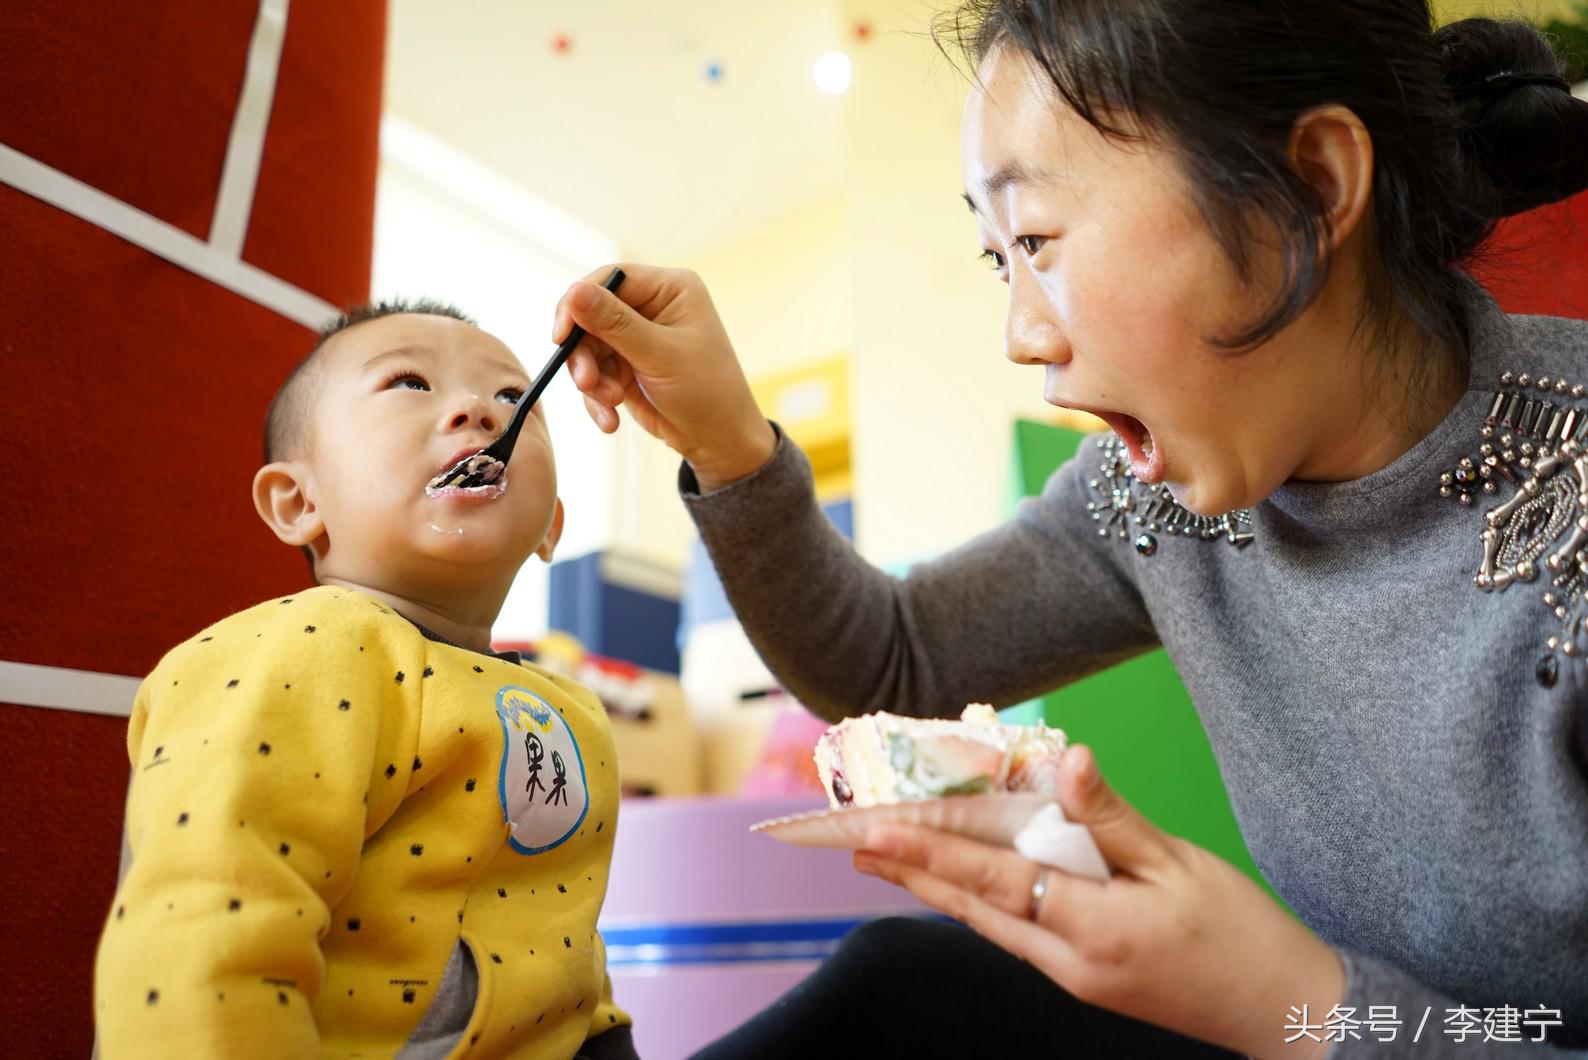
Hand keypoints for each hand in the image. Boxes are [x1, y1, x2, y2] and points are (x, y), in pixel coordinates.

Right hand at [552, 264, 776, 490]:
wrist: (720, 441)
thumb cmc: (708, 392)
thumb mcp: (661, 355)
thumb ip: (615, 324)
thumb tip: (574, 292)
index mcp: (670, 288)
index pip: (610, 279)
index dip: (579, 302)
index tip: (561, 335)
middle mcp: (651, 307)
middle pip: (591, 315)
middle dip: (585, 353)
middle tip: (586, 382)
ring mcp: (637, 337)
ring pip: (588, 348)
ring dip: (591, 380)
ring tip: (610, 404)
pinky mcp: (626, 366)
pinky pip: (594, 374)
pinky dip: (597, 398)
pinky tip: (611, 420)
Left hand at [853, 746, 1343, 1059]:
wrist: (1285, 1013)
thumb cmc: (1241, 934)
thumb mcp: (1180, 863)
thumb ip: (1113, 816)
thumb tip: (1069, 761)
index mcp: (1093, 927)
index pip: (992, 880)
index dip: (929, 852)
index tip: (875, 831)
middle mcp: (1069, 960)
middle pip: (972, 908)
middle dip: (911, 872)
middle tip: (854, 839)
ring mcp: (1073, 976)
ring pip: (988, 924)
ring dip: (936, 888)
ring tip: (888, 857)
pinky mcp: (1084, 978)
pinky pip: (1017, 933)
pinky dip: (980, 901)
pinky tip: (962, 881)